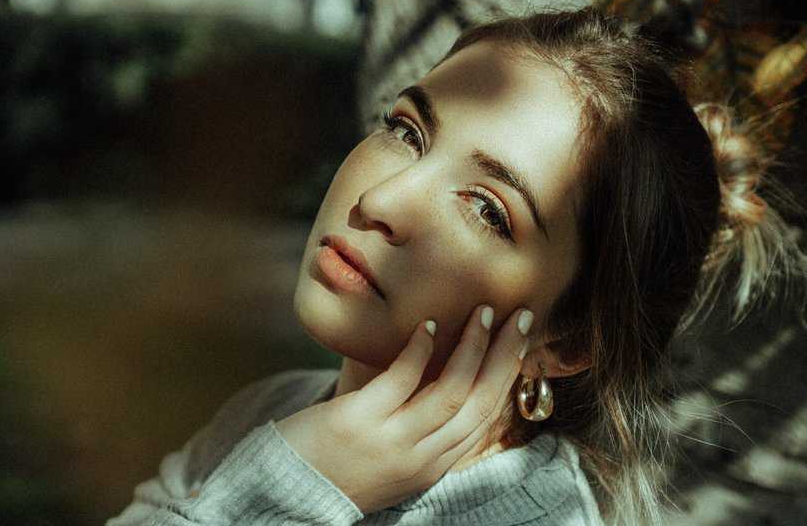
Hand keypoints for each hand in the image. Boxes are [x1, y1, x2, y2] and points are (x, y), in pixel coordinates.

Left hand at [275, 304, 532, 514]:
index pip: (485, 416)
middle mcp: (420, 457)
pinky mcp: (357, 423)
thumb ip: (423, 428)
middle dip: (504, 356)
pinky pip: (400, 380)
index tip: (519, 340)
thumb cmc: (340, 465)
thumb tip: (449, 375)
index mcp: (433, 465)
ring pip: (450, 392)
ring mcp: (390, 441)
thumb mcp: (395, 457)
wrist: (286, 494)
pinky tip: (429, 325)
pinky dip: (420, 351)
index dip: (508, 374)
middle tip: (521, 318)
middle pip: (478, 402)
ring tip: (483, 313)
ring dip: (472, 348)